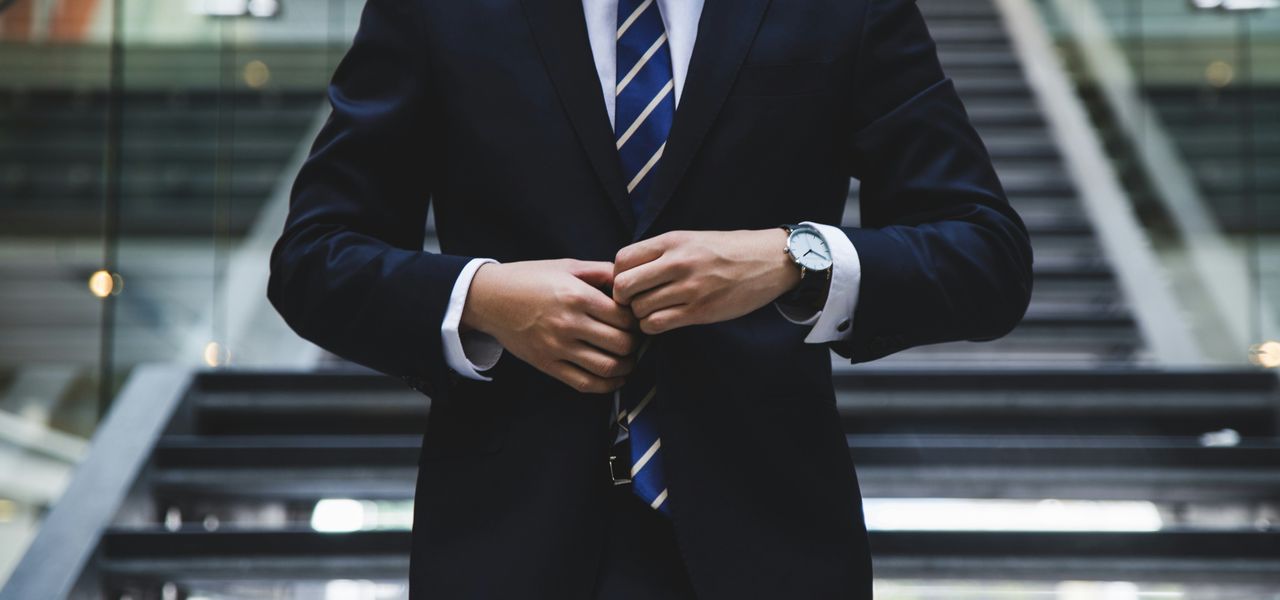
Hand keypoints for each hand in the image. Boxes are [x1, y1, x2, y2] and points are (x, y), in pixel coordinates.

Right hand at [461, 259, 638, 392]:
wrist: (490, 298)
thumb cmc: (530, 278)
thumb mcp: (567, 266)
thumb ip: (601, 271)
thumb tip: (630, 280)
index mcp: (577, 296)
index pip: (624, 317)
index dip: (637, 320)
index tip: (636, 319)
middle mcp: (569, 324)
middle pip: (621, 344)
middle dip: (635, 344)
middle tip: (636, 339)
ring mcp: (557, 347)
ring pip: (607, 367)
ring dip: (626, 366)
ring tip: (629, 359)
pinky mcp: (547, 365)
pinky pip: (584, 383)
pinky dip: (607, 386)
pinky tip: (615, 378)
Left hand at [612, 229, 800, 333]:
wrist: (768, 261)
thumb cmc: (727, 250)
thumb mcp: (691, 239)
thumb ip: (660, 252)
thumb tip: (626, 272)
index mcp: (672, 241)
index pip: (622, 260)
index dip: (617, 275)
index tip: (629, 283)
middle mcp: (677, 262)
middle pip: (623, 286)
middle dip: (623, 298)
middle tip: (634, 302)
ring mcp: (689, 288)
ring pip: (639, 309)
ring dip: (640, 315)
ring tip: (653, 311)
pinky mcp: (700, 311)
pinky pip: (657, 324)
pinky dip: (653, 326)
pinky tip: (663, 321)